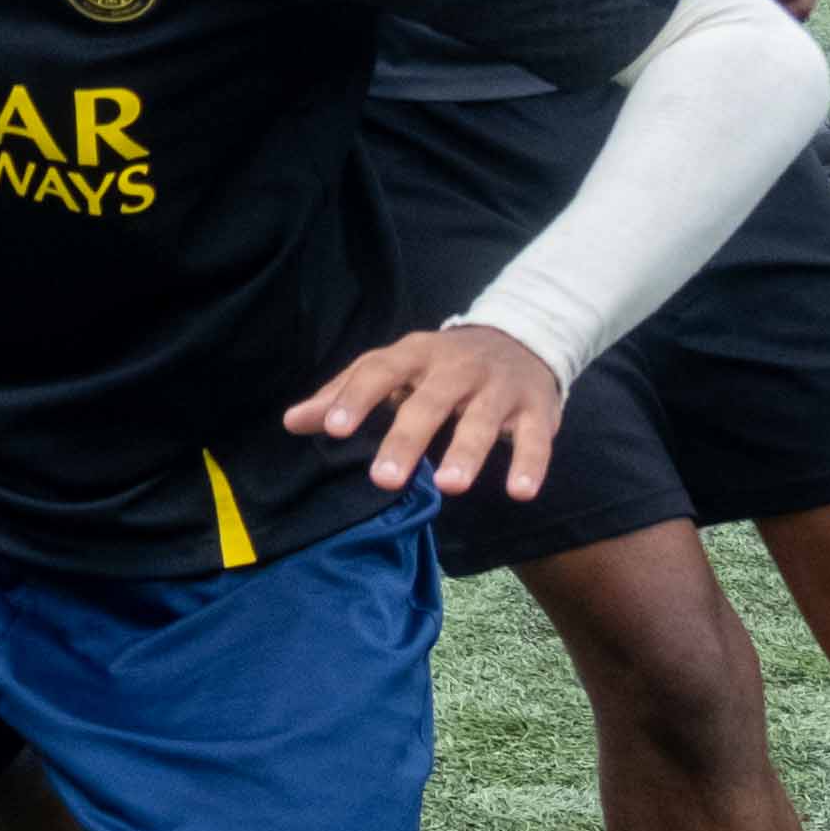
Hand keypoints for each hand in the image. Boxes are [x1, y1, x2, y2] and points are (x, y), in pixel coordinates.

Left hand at [289, 317, 569, 502]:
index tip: (332, 428)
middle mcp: (457, 367)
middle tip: (383, 480)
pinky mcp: (537, 408)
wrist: (520, 339)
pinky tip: (520, 492)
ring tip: (449, 486)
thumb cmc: (438, 366)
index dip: (355, 397)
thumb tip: (292, 422)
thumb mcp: (393, 369)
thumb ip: (345, 393)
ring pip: (483, 419)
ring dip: (467, 452)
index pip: (379, 371)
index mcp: (415, 354)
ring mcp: (499, 387)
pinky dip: (530, 463)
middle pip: (430, 401)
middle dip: (406, 439)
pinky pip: (536, 437)